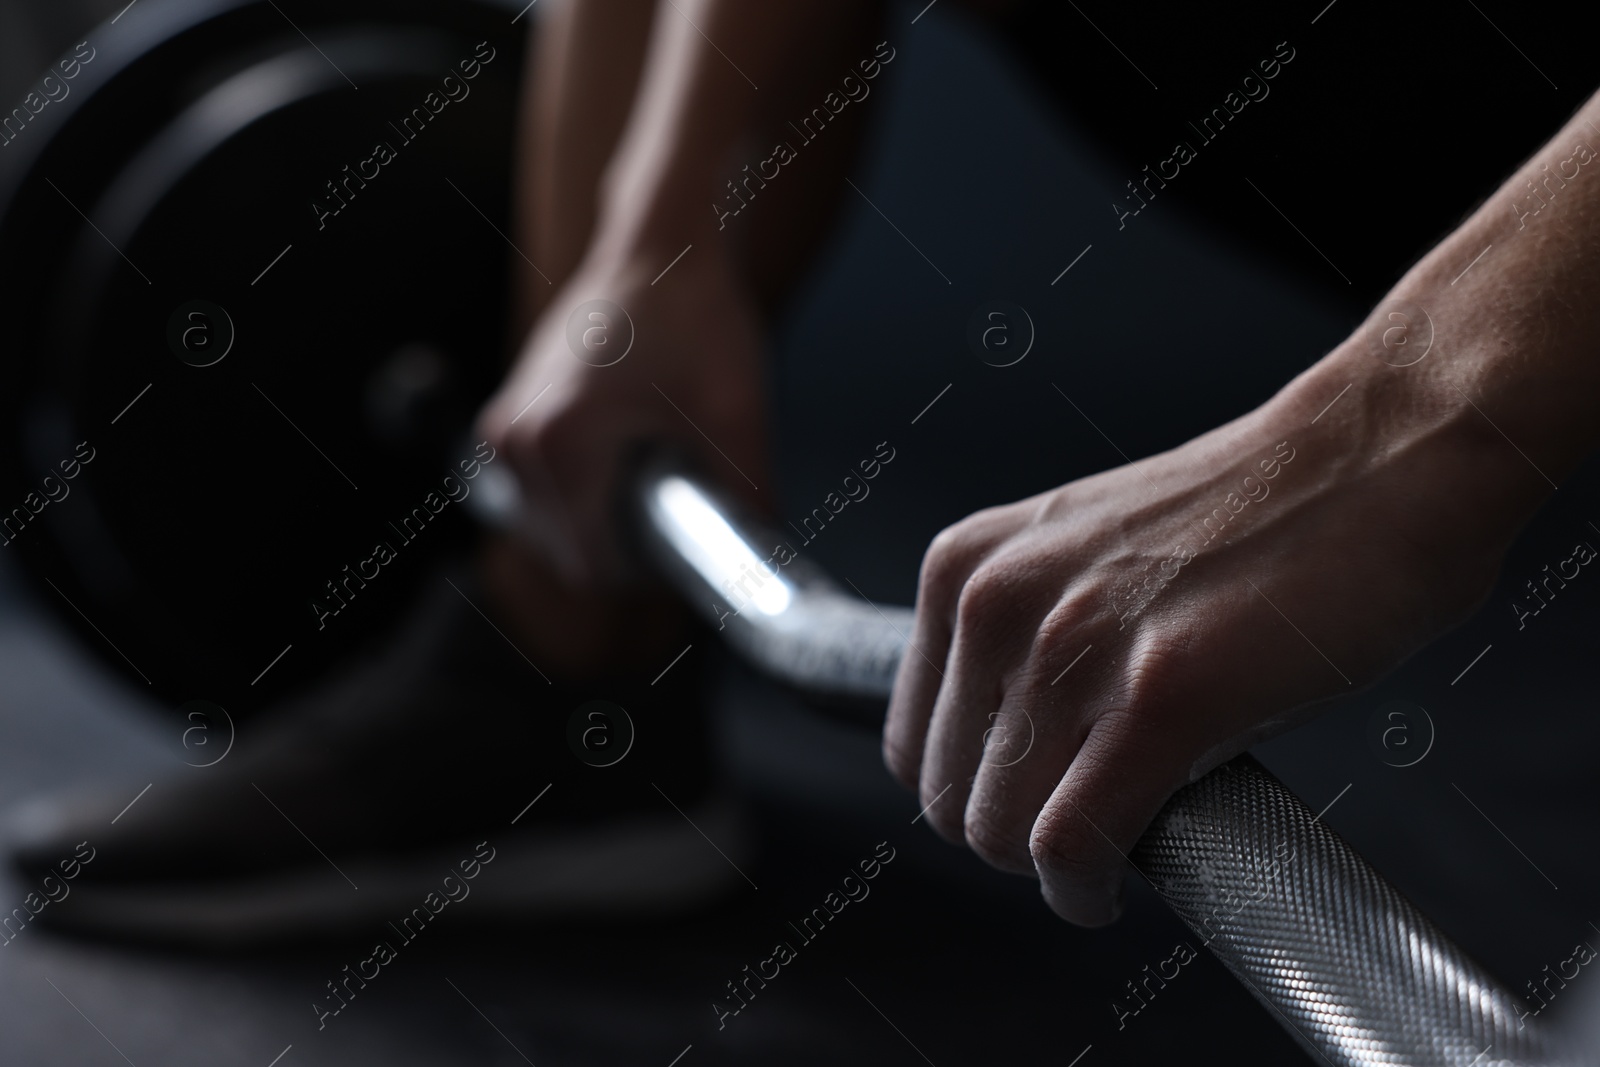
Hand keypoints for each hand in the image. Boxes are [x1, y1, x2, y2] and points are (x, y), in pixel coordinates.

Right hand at [478, 237, 767, 585]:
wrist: (660, 245)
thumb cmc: (696, 314)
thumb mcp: (737, 413)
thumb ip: (749, 498)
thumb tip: (765, 564)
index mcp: (559, 448)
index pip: (594, 565)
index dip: (650, 570)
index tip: (689, 536)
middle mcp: (514, 442)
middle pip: (569, 551)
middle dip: (627, 543)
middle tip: (680, 493)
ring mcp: (505, 428)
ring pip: (555, 525)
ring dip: (604, 517)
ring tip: (654, 462)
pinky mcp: (510, 415)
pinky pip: (544, 491)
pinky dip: (585, 490)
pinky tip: (628, 449)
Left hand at [882, 347, 1527, 925]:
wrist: (1377, 462)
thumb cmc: (1250, 517)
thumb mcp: (1080, 558)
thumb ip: (1021, 640)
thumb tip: (999, 758)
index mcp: (965, 567)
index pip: (913, 746)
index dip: (977, 798)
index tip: (1034, 807)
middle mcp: (997, 602)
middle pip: (952, 802)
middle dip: (1017, 838)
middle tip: (1092, 827)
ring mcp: (1074, 649)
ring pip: (1004, 834)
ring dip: (1058, 868)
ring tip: (1121, 844)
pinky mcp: (1163, 697)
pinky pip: (1074, 847)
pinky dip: (1087, 891)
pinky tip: (1121, 884)